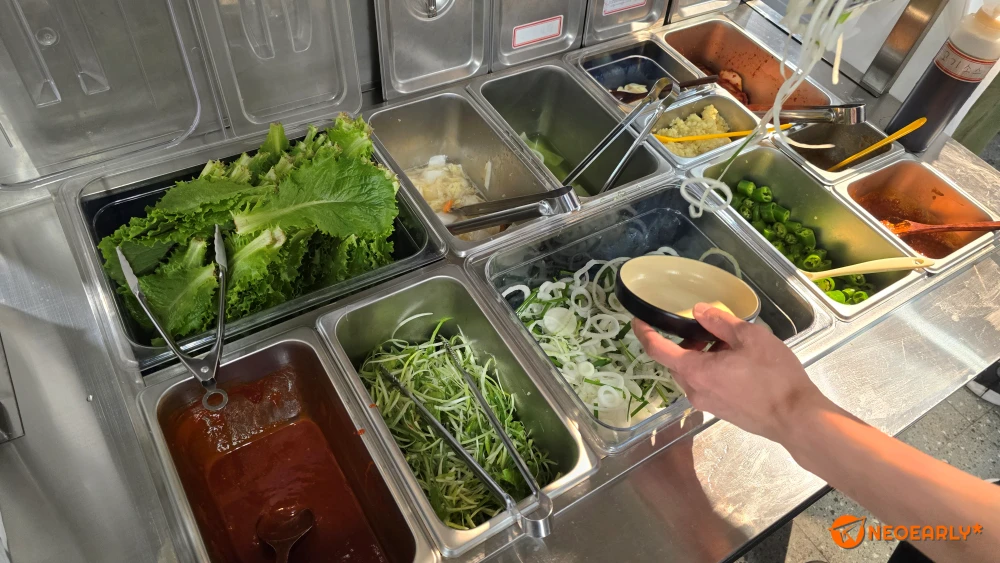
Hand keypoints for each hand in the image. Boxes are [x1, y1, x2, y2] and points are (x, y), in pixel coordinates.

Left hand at [633, 303, 836, 442]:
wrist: (796, 418)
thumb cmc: (774, 376)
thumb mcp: (750, 337)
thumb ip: (719, 322)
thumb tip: (698, 311)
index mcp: (695, 371)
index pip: (657, 350)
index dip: (644, 333)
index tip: (638, 320)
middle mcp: (694, 391)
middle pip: (676, 362)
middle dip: (683, 342)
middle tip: (705, 328)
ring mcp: (707, 404)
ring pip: (692, 374)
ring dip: (700, 356)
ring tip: (727, 343)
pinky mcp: (721, 411)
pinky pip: (705, 385)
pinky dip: (711, 370)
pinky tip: (736, 362)